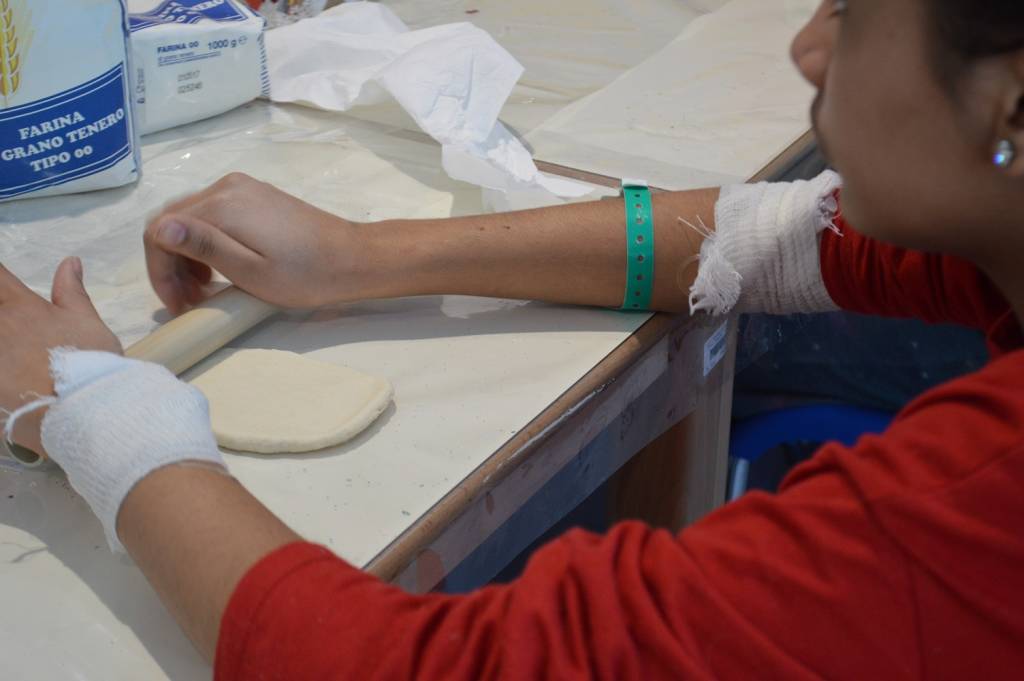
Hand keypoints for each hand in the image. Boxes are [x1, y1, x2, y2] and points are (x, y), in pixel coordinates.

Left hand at [0, 258, 121, 455]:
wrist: (86, 412)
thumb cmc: (91, 364)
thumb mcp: (88, 324)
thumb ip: (72, 292)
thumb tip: (70, 261)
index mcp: (21, 307)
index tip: (4, 286)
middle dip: (2, 316)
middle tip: (16, 333)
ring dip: (3, 345)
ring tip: (13, 356)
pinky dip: (0, 371)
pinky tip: (8, 380)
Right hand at [144, 173, 363, 314]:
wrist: (353, 258)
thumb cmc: (305, 275)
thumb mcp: (250, 271)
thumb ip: (204, 247)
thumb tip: (161, 228)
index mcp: (221, 206)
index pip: (160, 232)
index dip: (160, 271)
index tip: (179, 304)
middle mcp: (226, 187)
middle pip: (172, 221)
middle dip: (171, 264)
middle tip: (189, 301)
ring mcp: (242, 187)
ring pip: (191, 217)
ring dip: (187, 254)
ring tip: (203, 291)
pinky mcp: (256, 195)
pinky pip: (214, 214)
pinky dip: (207, 241)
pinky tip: (220, 268)